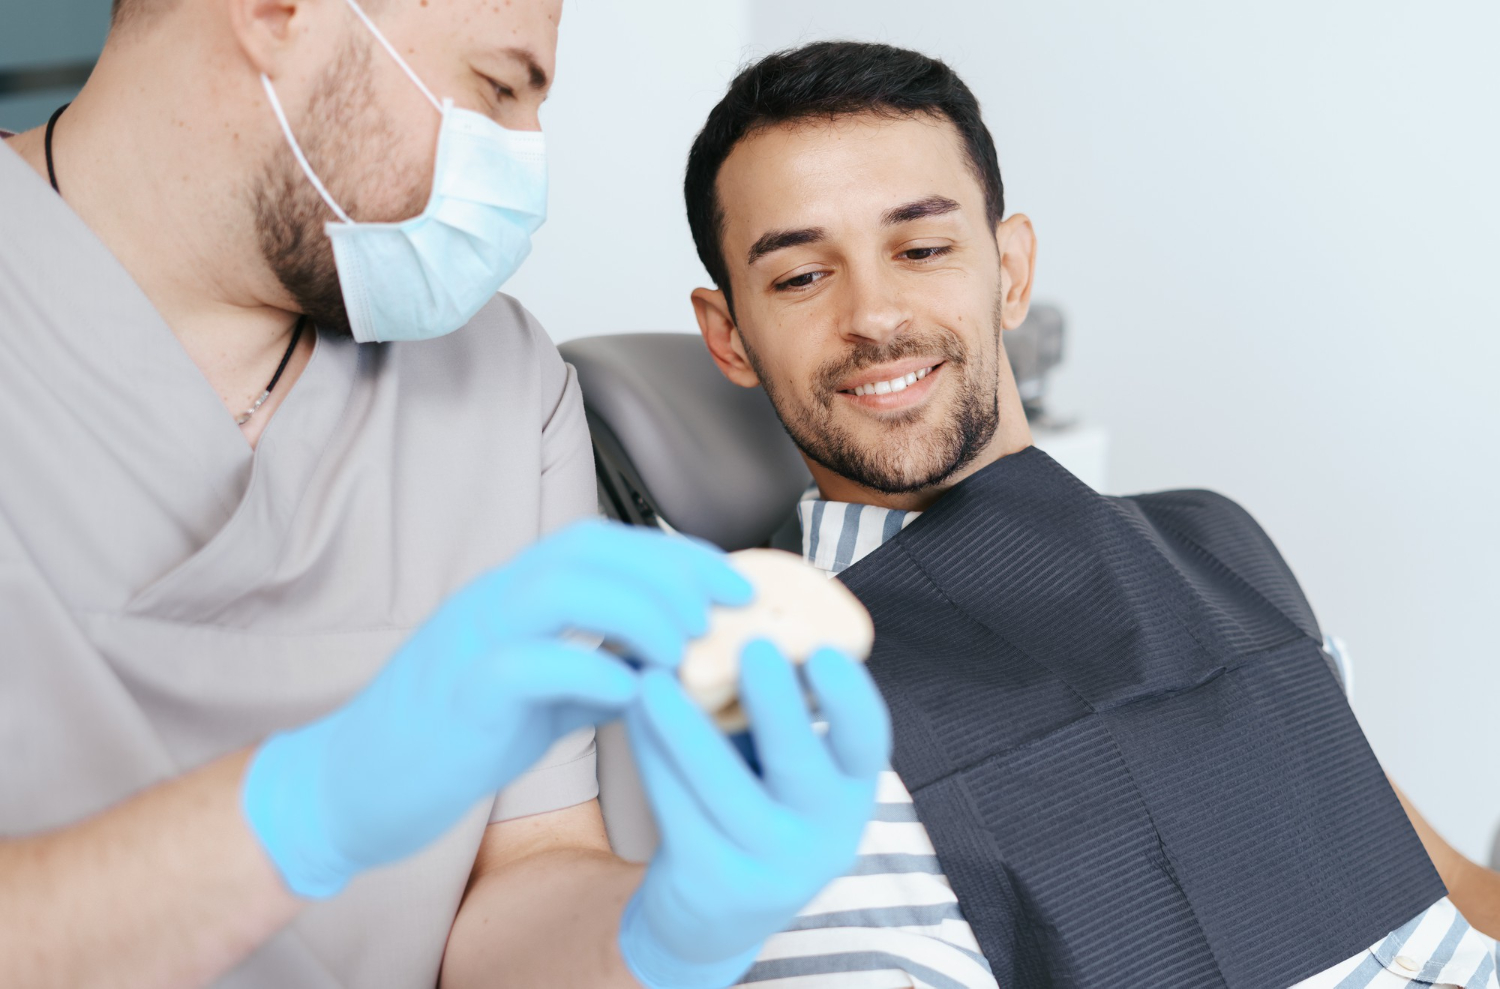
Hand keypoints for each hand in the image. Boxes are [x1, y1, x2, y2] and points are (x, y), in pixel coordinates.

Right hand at [241, 519, 751, 897]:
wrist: (355, 784)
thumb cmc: (451, 738)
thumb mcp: (540, 700)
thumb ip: (596, 678)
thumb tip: (663, 676)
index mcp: (514, 594)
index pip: (604, 544)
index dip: (676, 554)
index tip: (735, 583)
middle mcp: (493, 600)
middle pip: (589, 551)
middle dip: (668, 572)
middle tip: (722, 613)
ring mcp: (471, 641)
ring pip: (559, 588)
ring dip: (636, 608)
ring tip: (684, 645)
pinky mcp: (459, 693)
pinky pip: (527, 662)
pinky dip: (589, 668)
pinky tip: (631, 692)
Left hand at [618, 641, 890, 988]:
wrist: (715, 916)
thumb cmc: (754, 803)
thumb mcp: (783, 762)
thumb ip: (775, 705)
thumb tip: (737, 611)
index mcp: (851, 789)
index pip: (868, 743)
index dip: (851, 699)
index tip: (825, 650)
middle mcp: (826, 834)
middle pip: (802, 767)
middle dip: (779, 706)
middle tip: (752, 646)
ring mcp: (773, 867)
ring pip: (724, 790)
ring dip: (686, 727)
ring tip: (654, 676)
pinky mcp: (716, 883)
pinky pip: (678, 810)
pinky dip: (653, 757)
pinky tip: (632, 715)